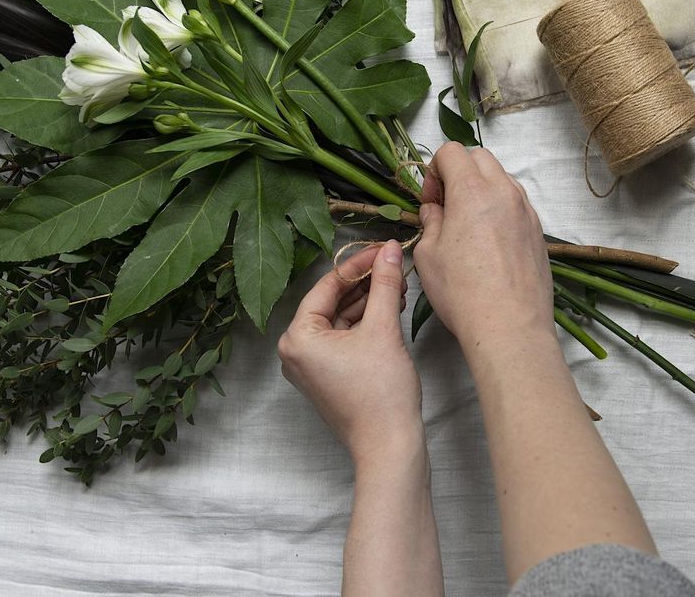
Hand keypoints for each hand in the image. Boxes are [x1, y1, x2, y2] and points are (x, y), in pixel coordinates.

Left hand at [278, 241, 422, 462]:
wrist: (389, 446)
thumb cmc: (381, 393)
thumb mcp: (383, 329)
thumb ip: (385, 284)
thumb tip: (390, 250)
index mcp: (298, 337)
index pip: (327, 285)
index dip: (358, 264)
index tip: (384, 248)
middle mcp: (296, 350)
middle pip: (332, 301)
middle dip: (365, 282)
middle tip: (393, 263)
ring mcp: (311, 366)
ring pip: (340, 319)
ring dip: (368, 301)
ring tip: (398, 285)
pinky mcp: (328, 376)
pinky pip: (343, 338)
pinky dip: (365, 322)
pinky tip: (389, 307)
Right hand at [413, 143, 552, 346]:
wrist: (510, 326)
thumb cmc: (463, 291)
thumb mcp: (429, 255)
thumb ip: (431, 223)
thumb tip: (435, 212)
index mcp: (473, 190)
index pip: (452, 152)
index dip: (434, 172)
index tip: (430, 202)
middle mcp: (505, 192)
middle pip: (480, 157)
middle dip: (459, 172)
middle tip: (446, 207)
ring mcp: (526, 211)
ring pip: (502, 179)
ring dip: (481, 190)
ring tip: (468, 226)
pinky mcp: (539, 232)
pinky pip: (517, 205)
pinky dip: (500, 210)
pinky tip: (489, 244)